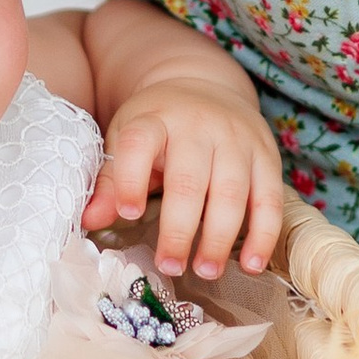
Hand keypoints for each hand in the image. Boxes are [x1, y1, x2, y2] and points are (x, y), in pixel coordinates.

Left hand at [85, 71, 282, 277]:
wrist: (204, 87)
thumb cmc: (159, 127)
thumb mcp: (126, 140)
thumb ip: (110, 182)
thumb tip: (89, 221)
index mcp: (154, 120)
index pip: (139, 144)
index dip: (131, 179)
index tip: (129, 214)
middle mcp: (197, 125)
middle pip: (189, 179)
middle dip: (179, 228)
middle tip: (168, 266)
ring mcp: (236, 139)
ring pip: (232, 192)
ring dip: (220, 237)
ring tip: (205, 271)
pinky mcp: (266, 155)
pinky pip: (269, 200)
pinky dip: (263, 235)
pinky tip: (252, 265)